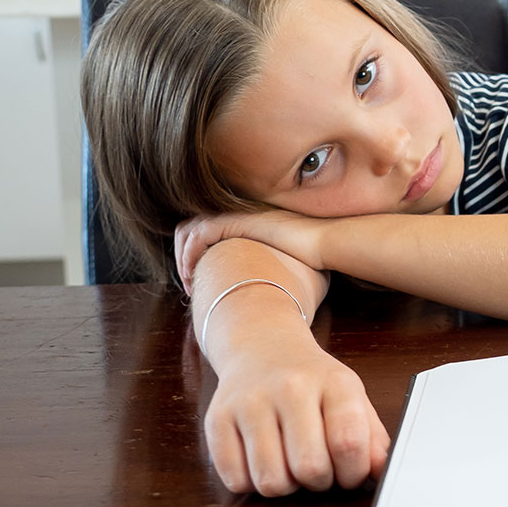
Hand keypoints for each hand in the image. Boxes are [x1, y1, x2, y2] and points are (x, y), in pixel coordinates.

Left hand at [177, 210, 331, 294]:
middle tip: (189, 283)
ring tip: (189, 283)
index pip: (205, 231)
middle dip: (182, 256)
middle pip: (190, 228)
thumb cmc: (313, 256)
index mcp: (244, 221)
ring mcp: (235, 215)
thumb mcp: (284, 262)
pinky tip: (193, 274)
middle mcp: (236, 214)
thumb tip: (270, 291)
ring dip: (183, 258)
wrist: (324, 241)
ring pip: (189, 231)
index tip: (200, 280)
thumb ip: (269, 268)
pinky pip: (199, 236)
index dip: (196, 253)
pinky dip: (190, 255)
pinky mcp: (234, 222)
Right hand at [205, 336, 389, 496]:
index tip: (349, 472)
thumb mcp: (351, 396)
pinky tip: (260, 459)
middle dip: (319, 482)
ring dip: (285, 486)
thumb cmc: (311, 380)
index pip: (349, 442)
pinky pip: (235, 480)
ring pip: (271, 481)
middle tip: (317, 468)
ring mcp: (249, 402)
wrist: (262, 345)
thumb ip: (371, 437)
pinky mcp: (216, 419)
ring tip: (288, 462)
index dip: (353, 472)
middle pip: (310, 468)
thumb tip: (383, 472)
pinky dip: (251, 482)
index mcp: (333, 382)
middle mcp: (290, 387)